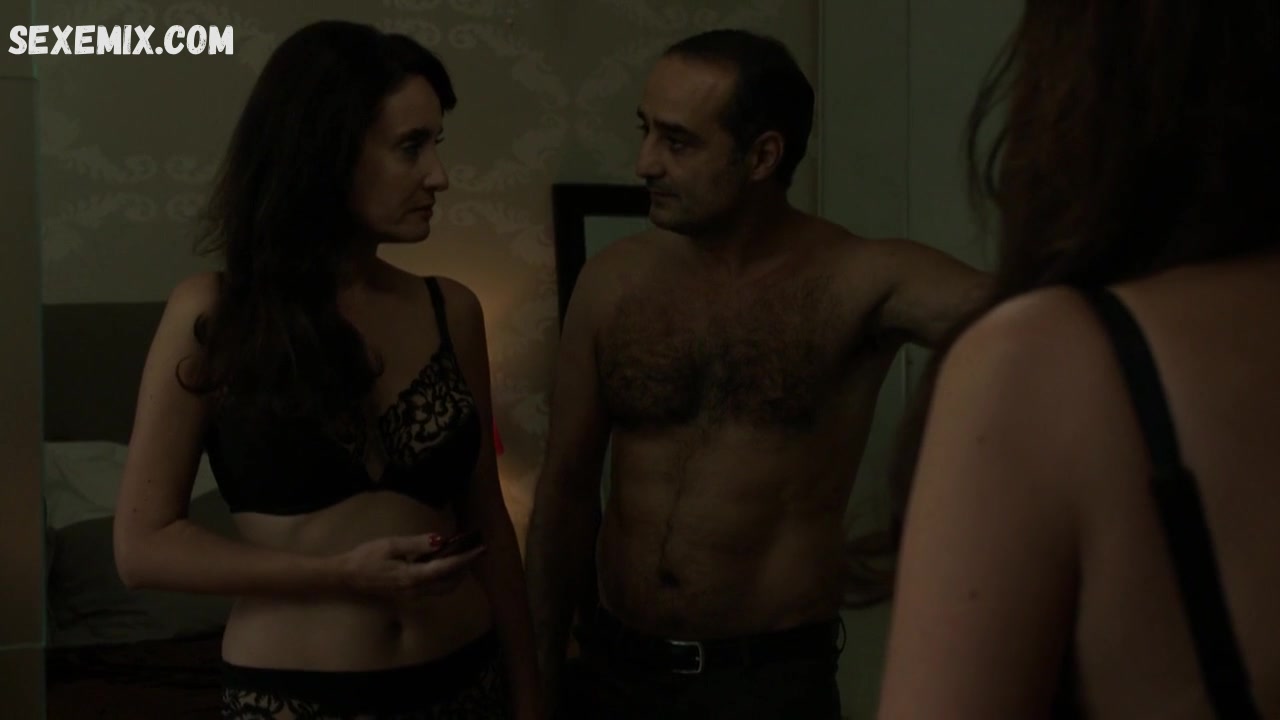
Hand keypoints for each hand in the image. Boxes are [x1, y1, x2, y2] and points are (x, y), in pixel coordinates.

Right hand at [336, 533, 485, 597]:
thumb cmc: (366, 558)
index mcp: (412, 577)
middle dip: (466, 567)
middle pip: (450, 582)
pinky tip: (445, 562)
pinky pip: (434, 588)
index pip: (446, 568)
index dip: (466, 558)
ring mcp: (412, 595)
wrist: (346, 576)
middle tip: (476, 550)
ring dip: (457, 573)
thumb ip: (417, 544)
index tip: (480, 549)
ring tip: (465, 554)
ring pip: (444, 588)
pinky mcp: (409, 594)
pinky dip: (445, 576)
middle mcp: (416, 590)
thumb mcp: (391, 545)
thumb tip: (441, 541)